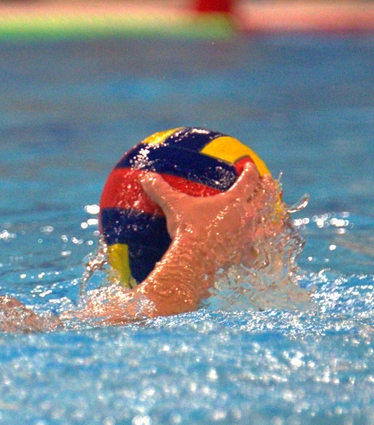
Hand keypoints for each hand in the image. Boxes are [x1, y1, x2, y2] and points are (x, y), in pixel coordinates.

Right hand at [141, 161, 281, 270]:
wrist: (195, 259)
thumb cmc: (187, 229)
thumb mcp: (173, 206)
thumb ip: (161, 190)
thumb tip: (145, 177)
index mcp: (233, 201)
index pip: (248, 180)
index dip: (250, 170)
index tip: (248, 165)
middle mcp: (246, 217)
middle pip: (265, 199)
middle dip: (269, 189)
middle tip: (270, 183)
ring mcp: (247, 236)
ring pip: (269, 227)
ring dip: (275, 221)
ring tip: (279, 220)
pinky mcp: (243, 254)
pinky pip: (255, 254)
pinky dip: (258, 254)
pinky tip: (257, 256)